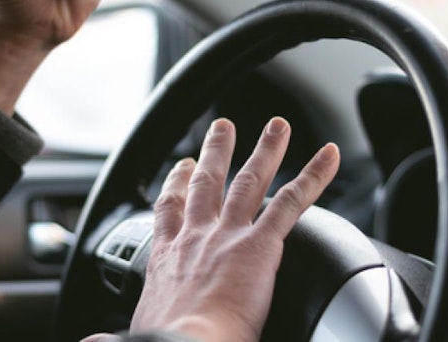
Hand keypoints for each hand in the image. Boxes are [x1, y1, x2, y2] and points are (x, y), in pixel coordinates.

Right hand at [129, 117, 339, 341]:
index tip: (180, 169)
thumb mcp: (136, 335)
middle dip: (216, 153)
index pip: (169, 213)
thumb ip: (117, 335)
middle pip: (207, 184)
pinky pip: (292, 201)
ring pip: (249, 181)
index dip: (175, 186)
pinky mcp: (260, 245)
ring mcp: (228, 236)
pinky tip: (330, 157)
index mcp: (167, 260)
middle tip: (223, 128)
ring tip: (277, 126)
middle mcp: (196, 238)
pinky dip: (313, 175)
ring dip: (265, 150)